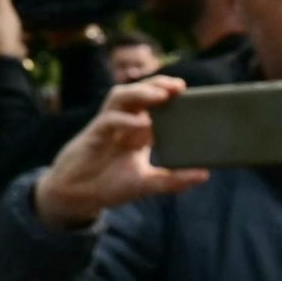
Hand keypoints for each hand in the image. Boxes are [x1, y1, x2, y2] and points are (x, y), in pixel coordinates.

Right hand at [33, 77, 207, 231]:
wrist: (77, 195)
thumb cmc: (110, 184)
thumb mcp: (147, 184)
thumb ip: (174, 180)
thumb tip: (205, 174)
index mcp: (137, 131)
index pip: (154, 105)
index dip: (169, 95)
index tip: (189, 93)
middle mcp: (123, 124)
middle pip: (138, 93)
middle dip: (157, 85)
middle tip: (179, 87)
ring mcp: (107, 127)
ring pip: (120, 97)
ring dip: (140, 92)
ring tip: (161, 95)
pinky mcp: (93, 135)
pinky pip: (108, 120)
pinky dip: (126, 119)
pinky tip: (142, 123)